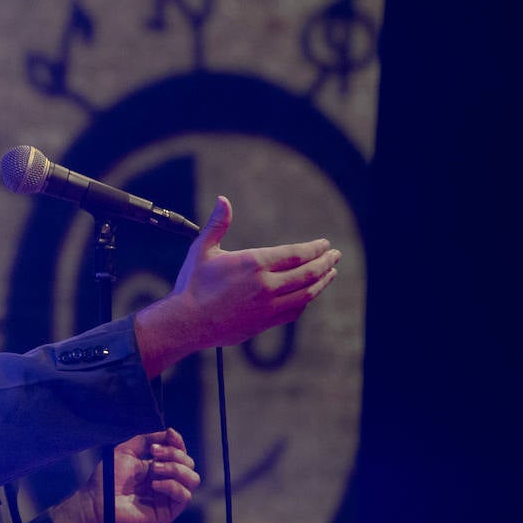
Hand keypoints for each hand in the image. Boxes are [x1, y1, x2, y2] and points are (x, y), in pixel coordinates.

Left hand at [50, 428, 200, 522]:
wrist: (97, 502)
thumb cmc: (108, 478)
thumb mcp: (127, 451)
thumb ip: (147, 440)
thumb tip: (170, 433)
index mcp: (157, 468)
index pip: (180, 453)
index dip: (178, 442)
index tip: (169, 434)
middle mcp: (165, 482)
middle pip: (189, 464)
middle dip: (174, 454)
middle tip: (154, 454)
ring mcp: (167, 498)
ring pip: (192, 479)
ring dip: (175, 469)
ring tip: (154, 468)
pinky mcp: (167, 512)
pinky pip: (184, 496)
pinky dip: (172, 485)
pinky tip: (154, 484)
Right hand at [135, 196, 339, 375]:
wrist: (187, 322)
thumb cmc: (192, 285)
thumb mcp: (203, 249)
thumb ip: (217, 224)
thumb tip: (223, 200)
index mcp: (254, 263)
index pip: (296, 253)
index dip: (315, 249)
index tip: (325, 244)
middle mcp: (266, 285)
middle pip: (308, 272)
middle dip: (325, 263)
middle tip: (336, 256)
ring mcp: (268, 306)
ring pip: (306, 293)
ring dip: (322, 282)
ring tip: (331, 273)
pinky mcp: (265, 323)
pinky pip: (294, 311)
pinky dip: (306, 301)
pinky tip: (309, 294)